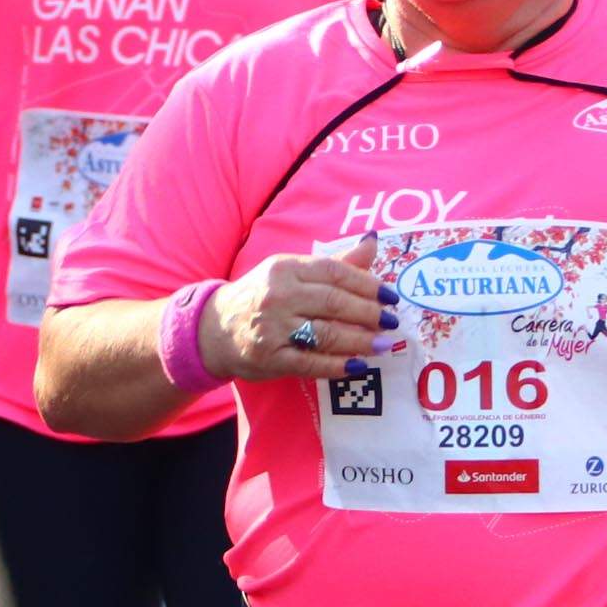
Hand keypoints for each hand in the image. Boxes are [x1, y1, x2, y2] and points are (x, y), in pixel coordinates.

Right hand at [204, 237, 398, 380]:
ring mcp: (272, 328)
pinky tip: (358, 365)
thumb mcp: (292, 273)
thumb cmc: (261, 297)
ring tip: (382, 344)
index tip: (391, 296)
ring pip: (326, 334)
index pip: (335, 272)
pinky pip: (311, 362)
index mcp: (286, 268)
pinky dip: (338, 365)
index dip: (368, 284)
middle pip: (334, 302)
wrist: (214, 329)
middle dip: (369, 313)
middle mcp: (278, 295)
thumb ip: (335, 264)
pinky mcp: (269, 357)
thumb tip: (373, 241)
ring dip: (360, 340)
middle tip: (392, 322)